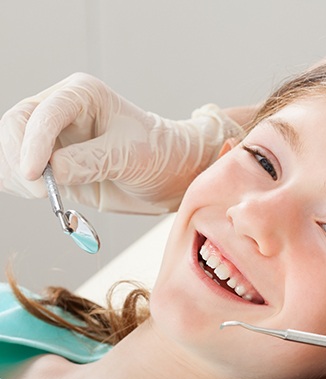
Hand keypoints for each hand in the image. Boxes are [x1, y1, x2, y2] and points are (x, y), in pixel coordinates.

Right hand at [0, 72, 242, 212]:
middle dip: (20, 158)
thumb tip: (50, 172)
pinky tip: (42, 195)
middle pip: (16, 125)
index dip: (32, 143)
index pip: (44, 113)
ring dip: (16, 174)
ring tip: (46, 195)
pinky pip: (21, 171)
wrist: (170, 175)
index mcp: (82, 95)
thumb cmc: (159, 154)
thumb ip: (89, 161)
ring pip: (12, 149)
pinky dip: (20, 185)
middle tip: (41, 191)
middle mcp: (62, 111)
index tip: (34, 174)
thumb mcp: (129, 155)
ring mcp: (54, 138)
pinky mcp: (53, 164)